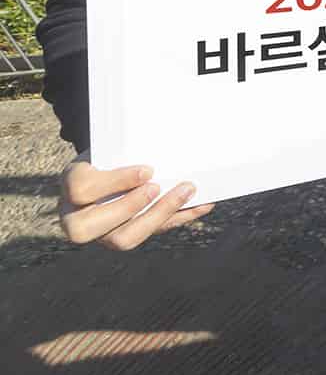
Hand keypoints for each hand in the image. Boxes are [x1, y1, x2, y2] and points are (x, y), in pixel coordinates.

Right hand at [58, 155, 212, 250]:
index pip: (82, 190)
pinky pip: (153, 233)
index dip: (115, 182)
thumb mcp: (111, 144)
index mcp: (72, 185)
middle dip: (130, 207)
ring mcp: (102, 232)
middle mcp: (78, 217)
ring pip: (123, 239)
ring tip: (187, 191)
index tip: (148, 170)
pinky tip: (203, 203)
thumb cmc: (110, 152)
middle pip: (90, 227)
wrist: (109, 165)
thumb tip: (170, 135)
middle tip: (158, 186)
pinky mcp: (127, 235)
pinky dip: (179, 218)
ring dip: (159, 216)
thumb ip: (129, 146)